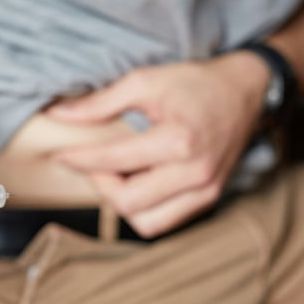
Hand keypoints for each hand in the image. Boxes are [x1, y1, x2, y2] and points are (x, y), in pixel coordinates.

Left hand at [48, 52, 269, 236]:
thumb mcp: (145, 81)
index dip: (81, 160)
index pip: (114, 162)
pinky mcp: (208, 199)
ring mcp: (205, 191)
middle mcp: (195, 173)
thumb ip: (100, 103)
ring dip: (120, 202)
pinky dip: (141, 209)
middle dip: (99, 183)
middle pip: (127, 201)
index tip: (61, 155)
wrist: (245, 90)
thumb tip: (58, 115)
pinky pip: (163, 222)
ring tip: (113, 174)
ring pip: (144, 222)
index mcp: (179, 141)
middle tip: (89, 163)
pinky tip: (135, 183)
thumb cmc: (194, 83)